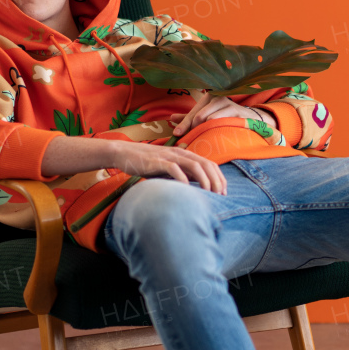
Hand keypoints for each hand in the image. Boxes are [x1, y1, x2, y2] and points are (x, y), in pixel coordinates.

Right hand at [105, 139, 226, 194]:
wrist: (124, 153)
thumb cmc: (147, 164)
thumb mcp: (168, 169)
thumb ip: (182, 174)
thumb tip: (197, 188)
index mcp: (185, 155)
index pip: (210, 164)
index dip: (220, 178)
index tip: (224, 193)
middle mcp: (181, 153)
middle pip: (206, 164)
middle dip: (217, 180)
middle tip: (220, 196)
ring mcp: (169, 156)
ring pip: (195, 165)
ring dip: (205, 180)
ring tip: (209, 193)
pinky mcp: (157, 161)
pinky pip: (174, 168)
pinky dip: (183, 178)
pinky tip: (187, 189)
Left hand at [170, 92, 273, 136]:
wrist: (250, 119)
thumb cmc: (225, 117)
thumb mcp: (207, 116)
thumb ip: (189, 117)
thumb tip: (171, 118)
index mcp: (208, 98)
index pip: (192, 113)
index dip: (184, 124)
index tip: (176, 134)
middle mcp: (217, 98)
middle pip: (199, 116)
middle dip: (194, 130)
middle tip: (192, 141)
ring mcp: (228, 104)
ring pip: (209, 120)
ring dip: (205, 132)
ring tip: (204, 140)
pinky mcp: (237, 113)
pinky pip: (221, 123)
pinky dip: (216, 131)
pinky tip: (215, 137)